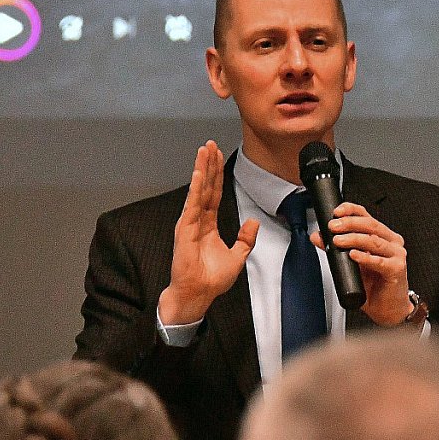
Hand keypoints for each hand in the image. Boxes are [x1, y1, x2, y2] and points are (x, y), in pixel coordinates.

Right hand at [159, 141, 258, 324]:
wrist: (198, 294)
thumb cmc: (211, 279)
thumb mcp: (237, 257)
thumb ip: (245, 239)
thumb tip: (253, 222)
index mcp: (208, 225)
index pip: (214, 194)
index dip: (217, 175)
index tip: (218, 156)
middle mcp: (198, 220)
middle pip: (205, 186)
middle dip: (209, 164)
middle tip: (211, 144)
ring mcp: (190, 223)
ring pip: (198, 190)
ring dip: (202, 169)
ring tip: (204, 150)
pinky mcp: (185, 230)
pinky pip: (192, 205)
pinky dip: (196, 188)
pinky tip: (200, 174)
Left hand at [310, 202, 412, 325]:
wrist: (388, 308)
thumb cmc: (374, 285)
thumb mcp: (350, 264)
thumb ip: (335, 249)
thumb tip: (318, 237)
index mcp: (382, 235)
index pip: (366, 216)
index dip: (351, 210)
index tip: (336, 212)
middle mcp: (392, 242)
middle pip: (370, 225)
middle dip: (349, 223)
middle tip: (332, 227)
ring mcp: (397, 254)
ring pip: (373, 240)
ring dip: (353, 238)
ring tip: (338, 241)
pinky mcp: (397, 269)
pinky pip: (379, 261)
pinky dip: (365, 257)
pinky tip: (353, 255)